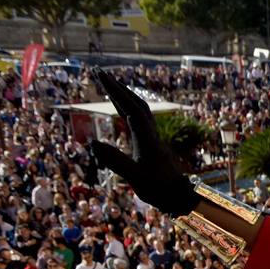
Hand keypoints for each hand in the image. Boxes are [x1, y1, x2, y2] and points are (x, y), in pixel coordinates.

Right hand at [88, 69, 197, 215]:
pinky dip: (125, 106)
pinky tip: (118, 104)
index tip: (102, 78)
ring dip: (122, 93)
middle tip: (99, 72)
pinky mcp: (151, 141)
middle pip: (134, 102)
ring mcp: (152, 135)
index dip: (116, 92)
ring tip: (106, 81)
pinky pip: (138, 117)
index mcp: (146, 138)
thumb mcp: (134, 177)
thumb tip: (91, 142)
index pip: (130, 108)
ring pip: (137, 107)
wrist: (178, 196)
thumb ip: (114, 160)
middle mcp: (150, 132)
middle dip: (117, 86)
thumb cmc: (157, 188)